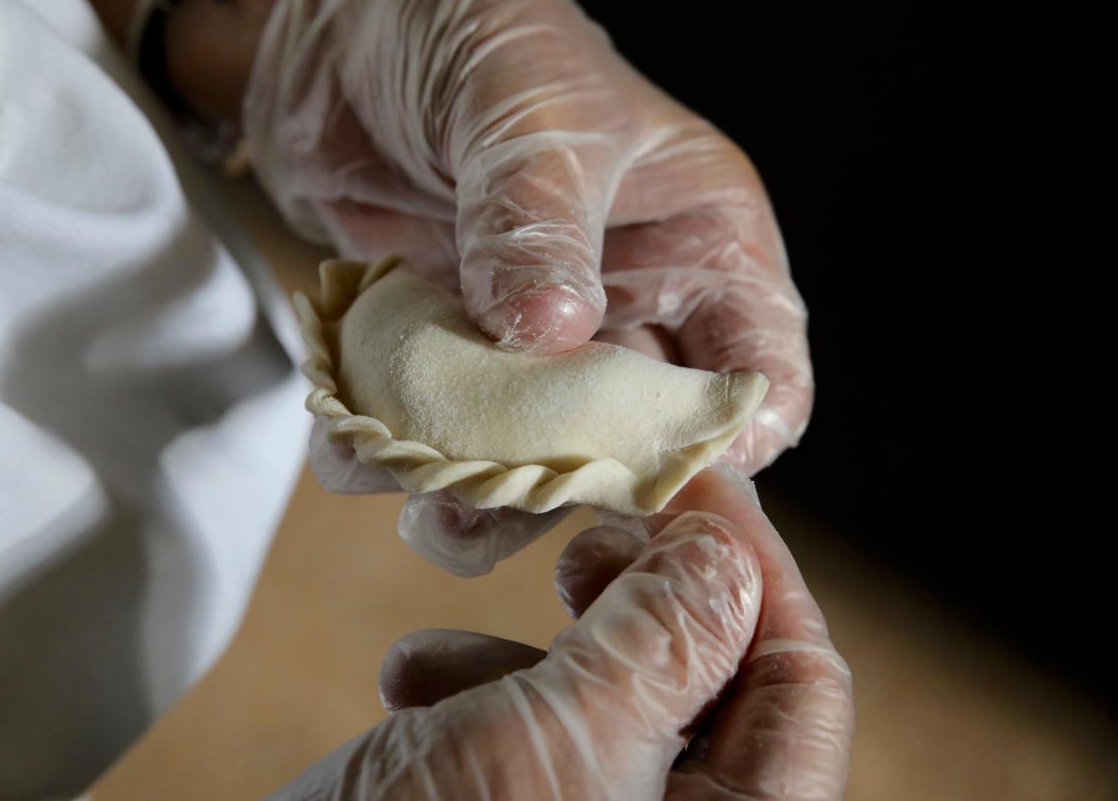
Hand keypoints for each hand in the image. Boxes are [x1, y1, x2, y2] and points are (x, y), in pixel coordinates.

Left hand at [245, 0, 812, 571]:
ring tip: (416, 491)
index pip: (759, 375)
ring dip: (474, 496)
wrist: (348, 25)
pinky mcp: (450, 353)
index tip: (652, 476)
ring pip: (533, 464)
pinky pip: (433, 436)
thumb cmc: (478, 33)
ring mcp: (535, 341)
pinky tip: (352, 444)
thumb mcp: (529, 110)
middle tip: (511, 502)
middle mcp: (629, 307)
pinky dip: (390, 457)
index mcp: (699, 248)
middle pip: (639, 448)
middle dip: (578, 492)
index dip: (724, 444)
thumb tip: (553, 333)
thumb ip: (539, 218)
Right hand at [265, 467, 852, 799]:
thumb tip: (727, 550)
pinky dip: (483, 694)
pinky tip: (414, 683)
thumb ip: (666, 636)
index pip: (802, 686)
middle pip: (714, 688)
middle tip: (591, 529)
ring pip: (619, 704)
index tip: (695, 477)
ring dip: (546, 646)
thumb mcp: (565, 732)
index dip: (756, 568)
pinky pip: (540, 738)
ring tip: (478, 621)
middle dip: (646, 597)